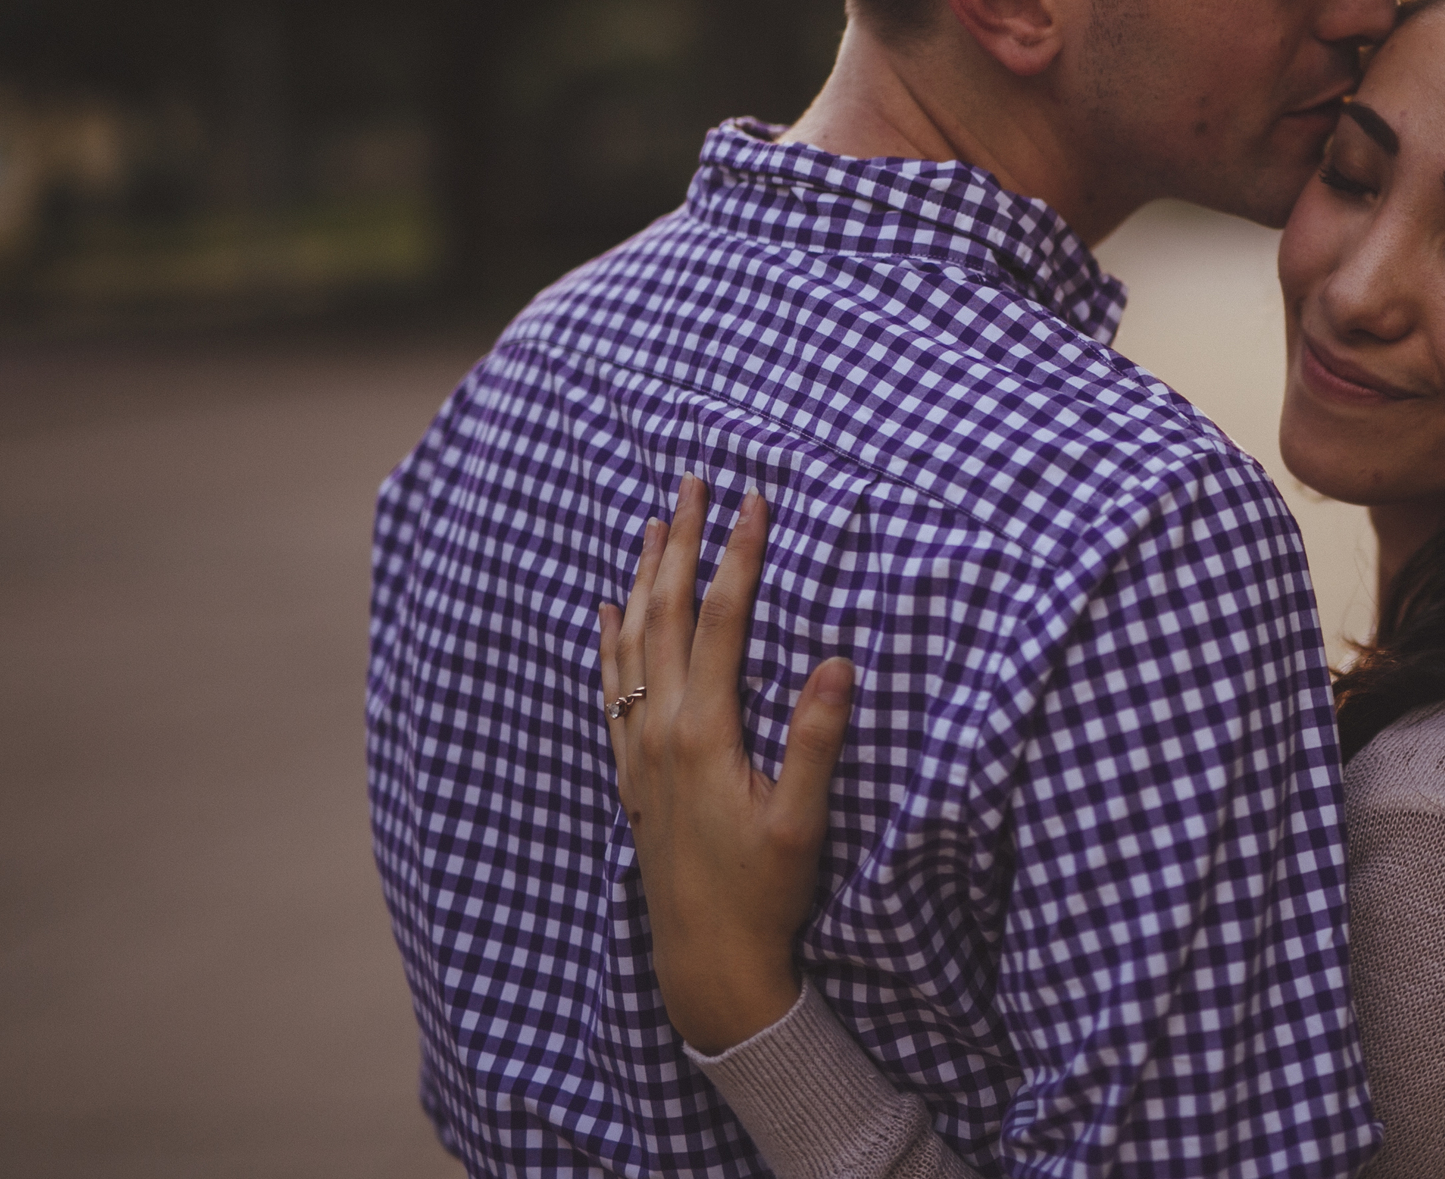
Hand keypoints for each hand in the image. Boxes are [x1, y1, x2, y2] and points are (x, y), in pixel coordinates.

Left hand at [600, 474, 855, 1053]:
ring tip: (654, 524)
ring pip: (633, 641)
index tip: (754, 500)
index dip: (739, 556)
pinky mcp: (631, 773)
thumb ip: (816, 740)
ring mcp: (639, 750)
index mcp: (705, 732)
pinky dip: (609, 640)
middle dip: (680, 543)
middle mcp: (661, 730)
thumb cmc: (764, 891)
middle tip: (691, 482)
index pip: (722, 620)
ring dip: (644, 577)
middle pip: (666, 614)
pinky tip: (609, 609)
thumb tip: (836, 662)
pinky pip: (610, 687)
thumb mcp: (802, 820)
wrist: (708, 960)